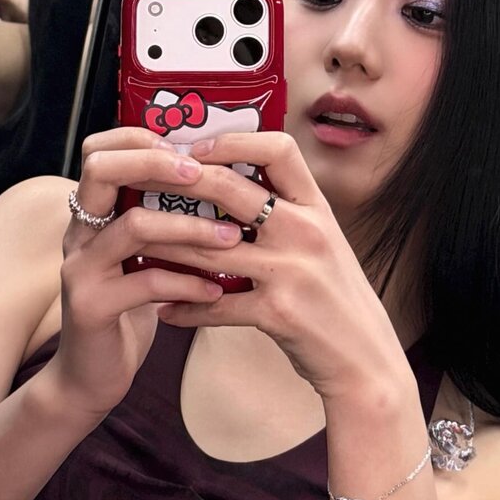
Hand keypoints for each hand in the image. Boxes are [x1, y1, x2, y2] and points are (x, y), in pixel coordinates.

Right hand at [51, 127, 242, 417]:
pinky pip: (145, 282)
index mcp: (92, 211)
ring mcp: (81, 268)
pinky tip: (216, 290)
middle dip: (158, 164)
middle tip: (204, 176)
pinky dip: (188, 282)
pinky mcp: (91, 307)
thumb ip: (163, 214)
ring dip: (190, 228)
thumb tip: (221, 175)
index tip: (190, 148)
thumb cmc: (132, 303)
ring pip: (134, 226)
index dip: (142, 138)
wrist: (93, 376)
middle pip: (103, 170)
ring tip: (234, 238)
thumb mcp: (145, 252)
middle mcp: (79, 231)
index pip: (101, 149)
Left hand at [152, 132, 413, 406]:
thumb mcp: (325, 242)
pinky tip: (165, 310)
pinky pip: (217, 305)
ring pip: (210, 247)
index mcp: (317, 208)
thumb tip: (237, 190)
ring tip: (134, 242)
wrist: (365, 357)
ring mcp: (291, 270)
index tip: (197, 149)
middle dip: (182, 181)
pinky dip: (186, 308)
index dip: (233, 142)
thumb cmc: (337, 297)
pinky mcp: (277, 312)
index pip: (278, 150)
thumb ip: (289, 215)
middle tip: (146, 182)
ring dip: (166, 245)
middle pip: (232, 188)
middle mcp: (306, 231)